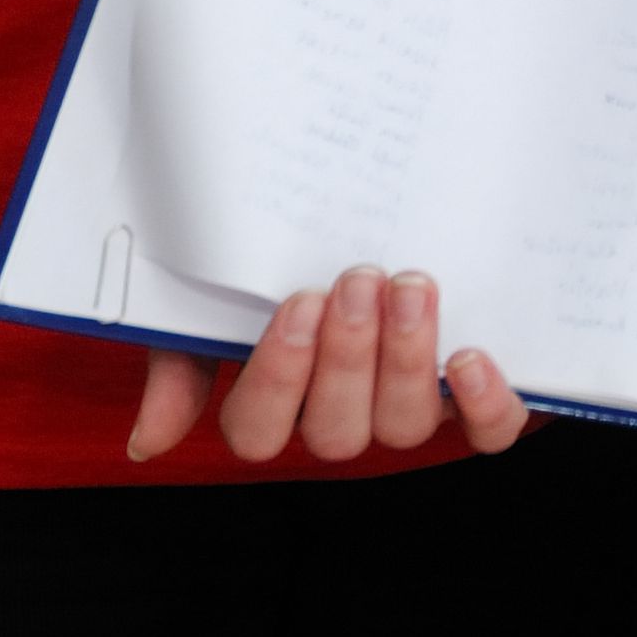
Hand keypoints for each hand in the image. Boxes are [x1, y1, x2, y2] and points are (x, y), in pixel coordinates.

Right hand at [127, 267, 532, 467]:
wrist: (386, 193)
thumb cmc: (285, 251)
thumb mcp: (220, 290)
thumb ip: (183, 356)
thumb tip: (148, 442)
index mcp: (274, 396)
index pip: (258, 429)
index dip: (279, 377)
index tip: (297, 300)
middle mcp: (341, 411)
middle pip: (336, 432)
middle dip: (348, 357)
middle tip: (361, 279)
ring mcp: (408, 404)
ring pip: (403, 427)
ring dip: (406, 361)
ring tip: (412, 287)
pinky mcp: (476, 394)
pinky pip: (488, 431)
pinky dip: (487, 406)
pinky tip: (471, 356)